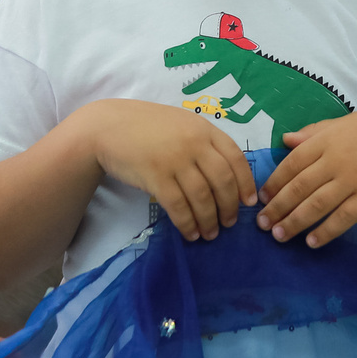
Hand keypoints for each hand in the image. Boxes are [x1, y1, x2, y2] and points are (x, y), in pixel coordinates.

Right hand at [86, 99, 255, 239]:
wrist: (107, 127)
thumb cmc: (146, 126)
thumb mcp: (181, 124)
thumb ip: (202, 141)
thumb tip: (226, 174)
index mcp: (204, 128)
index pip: (236, 158)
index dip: (246, 183)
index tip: (249, 201)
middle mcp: (194, 143)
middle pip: (223, 181)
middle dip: (230, 206)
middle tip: (229, 223)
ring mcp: (175, 160)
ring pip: (202, 197)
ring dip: (209, 220)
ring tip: (210, 234)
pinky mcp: (155, 176)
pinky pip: (178, 206)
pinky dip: (188, 224)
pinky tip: (191, 233)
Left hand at [261, 109, 356, 247]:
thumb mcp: (347, 122)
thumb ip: (315, 132)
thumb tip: (285, 140)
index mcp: (327, 139)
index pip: (292, 163)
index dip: (274, 183)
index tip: (261, 198)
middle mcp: (336, 160)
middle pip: (299, 187)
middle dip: (277, 208)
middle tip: (263, 225)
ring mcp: (353, 180)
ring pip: (316, 205)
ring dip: (295, 223)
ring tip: (280, 236)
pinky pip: (343, 218)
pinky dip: (326, 231)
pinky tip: (313, 242)